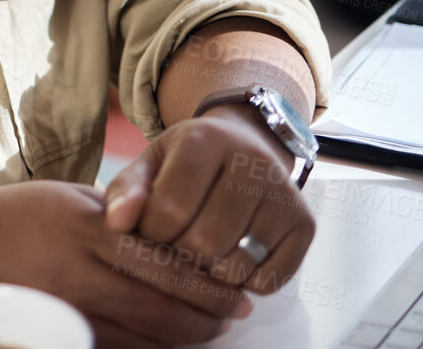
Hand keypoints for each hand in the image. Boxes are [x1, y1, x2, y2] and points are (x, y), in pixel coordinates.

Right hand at [0, 180, 249, 346]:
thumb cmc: (3, 219)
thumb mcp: (62, 197)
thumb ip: (114, 214)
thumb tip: (168, 236)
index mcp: (86, 226)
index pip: (166, 261)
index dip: (207, 282)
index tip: (234, 288)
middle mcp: (78, 269)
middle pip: (163, 307)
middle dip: (207, 317)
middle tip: (232, 318)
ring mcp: (64, 308)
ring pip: (144, 337)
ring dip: (183, 339)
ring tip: (206, 333)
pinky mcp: (52, 333)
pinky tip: (162, 345)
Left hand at [103, 104, 314, 297]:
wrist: (244, 147)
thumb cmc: (188, 164)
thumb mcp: (151, 164)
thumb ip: (126, 191)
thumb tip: (117, 223)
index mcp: (206, 139)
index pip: (170, 207)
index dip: (149, 232)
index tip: (148, 230)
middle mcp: (253, 162)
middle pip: (204, 242)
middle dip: (178, 255)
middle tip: (174, 244)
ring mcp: (285, 194)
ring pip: (235, 267)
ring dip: (208, 274)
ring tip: (200, 251)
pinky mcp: (305, 225)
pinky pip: (267, 281)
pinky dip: (243, 283)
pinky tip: (231, 257)